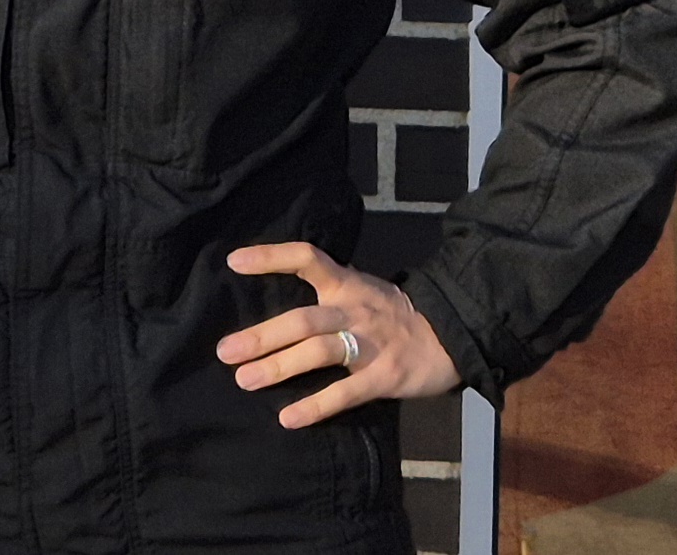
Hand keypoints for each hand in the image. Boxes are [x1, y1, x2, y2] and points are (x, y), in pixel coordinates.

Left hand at [218, 242, 460, 427]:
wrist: (451, 333)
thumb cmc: (393, 315)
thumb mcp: (361, 291)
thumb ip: (327, 295)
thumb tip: (277, 309)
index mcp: (347, 283)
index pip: (307, 257)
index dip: (271, 257)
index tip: (233, 262)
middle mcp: (354, 308)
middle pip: (303, 319)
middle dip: (262, 335)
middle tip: (225, 351)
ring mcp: (370, 343)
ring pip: (318, 352)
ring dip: (279, 367)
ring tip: (245, 381)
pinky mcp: (384, 376)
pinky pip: (345, 393)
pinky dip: (315, 406)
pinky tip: (288, 418)